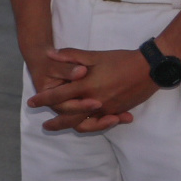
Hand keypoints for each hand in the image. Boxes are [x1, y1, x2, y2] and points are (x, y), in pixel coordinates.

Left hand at [28, 48, 155, 132]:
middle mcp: (95, 101)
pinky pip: (101, 122)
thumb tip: (49, 53)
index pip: (58, 96)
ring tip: (63, 127)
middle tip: (45, 126)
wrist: (149, 69)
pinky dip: (93, 125)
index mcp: (86, 86)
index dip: (43, 99)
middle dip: (56, 123)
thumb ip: (70, 56)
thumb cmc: (120, 60)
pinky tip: (86, 124)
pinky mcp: (118, 111)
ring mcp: (108, 109)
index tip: (32, 103)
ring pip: (86, 124)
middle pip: (70, 117)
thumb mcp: (94, 55)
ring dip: (73, 126)